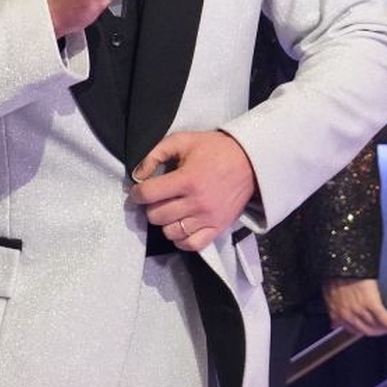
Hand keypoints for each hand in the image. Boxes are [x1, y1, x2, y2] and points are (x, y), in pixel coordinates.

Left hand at [129, 130, 256, 253]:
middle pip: (156, 216)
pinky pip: (192, 245)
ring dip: (164, 223)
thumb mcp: (182, 141)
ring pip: (170, 232)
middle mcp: (197, 202)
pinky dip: (181, 239)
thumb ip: (155, 154)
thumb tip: (137, 175)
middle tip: (156, 200)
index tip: (139, 191)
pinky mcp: (218, 228)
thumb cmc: (214, 149)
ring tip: (169, 211)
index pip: (148, 194)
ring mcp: (208, 218)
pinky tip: (180, 227)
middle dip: (150, 207)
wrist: (250, 161)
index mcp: (186, 179)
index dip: (137, 193)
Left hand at [323, 278, 386, 336]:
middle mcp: (347, 314)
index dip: (361, 331)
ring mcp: (359, 309)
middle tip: (382, 330)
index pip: (351, 330)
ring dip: (384, 329)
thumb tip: (334, 323)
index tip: (367, 330)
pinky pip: (384, 319)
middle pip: (365, 330)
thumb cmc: (335, 275)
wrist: (341, 263)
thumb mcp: (329, 296)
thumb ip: (334, 311)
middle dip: (375, 332)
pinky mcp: (371, 303)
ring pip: (375, 326)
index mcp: (336, 312)